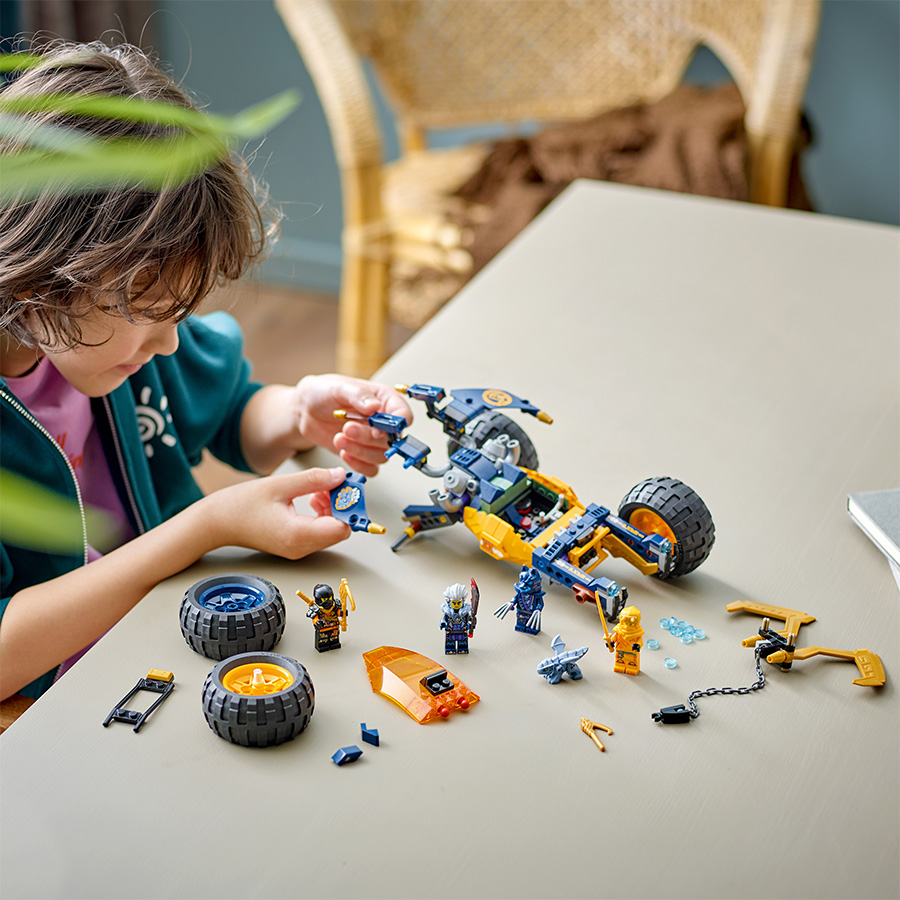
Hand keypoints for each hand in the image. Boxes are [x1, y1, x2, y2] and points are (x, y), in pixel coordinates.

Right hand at [203, 467, 350, 558]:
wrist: (216, 522)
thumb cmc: (239, 505)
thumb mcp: (280, 484)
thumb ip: (314, 480)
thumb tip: (340, 475)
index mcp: (298, 535)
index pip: (342, 528)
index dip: (348, 507)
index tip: (346, 487)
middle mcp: (300, 547)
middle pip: (340, 530)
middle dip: (341, 506)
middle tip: (333, 484)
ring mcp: (298, 549)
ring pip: (331, 531)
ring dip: (332, 509)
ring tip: (318, 490)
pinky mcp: (295, 545)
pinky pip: (320, 532)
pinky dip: (322, 515)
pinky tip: (312, 498)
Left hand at [295, 375, 412, 475]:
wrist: (305, 410)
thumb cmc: (323, 393)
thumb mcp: (339, 387)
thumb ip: (358, 395)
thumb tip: (374, 406)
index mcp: (383, 400)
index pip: (403, 414)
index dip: (396, 424)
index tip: (378, 427)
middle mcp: (382, 421)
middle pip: (390, 439)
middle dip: (367, 437)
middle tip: (347, 428)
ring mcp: (372, 439)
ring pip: (381, 456)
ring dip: (359, 451)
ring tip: (340, 439)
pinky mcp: (361, 453)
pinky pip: (370, 469)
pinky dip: (358, 464)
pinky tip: (344, 452)